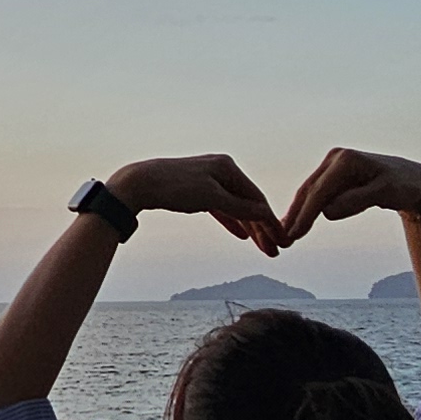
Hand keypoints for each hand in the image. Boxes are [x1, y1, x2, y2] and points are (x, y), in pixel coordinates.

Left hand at [107, 157, 283, 251]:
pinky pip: (220, 208)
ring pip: (235, 207)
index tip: (283, 241)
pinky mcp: (196, 191)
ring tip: (262, 248)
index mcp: (227, 167)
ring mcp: (208, 180)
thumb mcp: (211, 199)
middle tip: (275, 252)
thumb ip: (240, 208)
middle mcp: (221, 170)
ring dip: (249, 228)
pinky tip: (241, 235)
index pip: (257, 198)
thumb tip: (266, 214)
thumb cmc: (173, 187)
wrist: (137, 184)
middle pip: (248, 203)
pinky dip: (231, 221)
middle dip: (262, 228)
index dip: (271, 221)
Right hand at [277, 147, 420, 238]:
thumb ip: (356, 201)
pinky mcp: (335, 175)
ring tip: (283, 234)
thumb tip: (326, 212)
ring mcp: (333, 165)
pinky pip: (317, 194)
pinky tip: (296, 223)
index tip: (293, 235)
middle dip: (296, 215)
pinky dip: (307, 209)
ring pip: (310, 193)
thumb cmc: (404, 186)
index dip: (304, 214)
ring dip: (297, 213)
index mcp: (345, 160)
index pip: (319, 191)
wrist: (415, 180)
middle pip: (309, 191)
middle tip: (282, 240)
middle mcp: (335, 159)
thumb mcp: (385, 193)